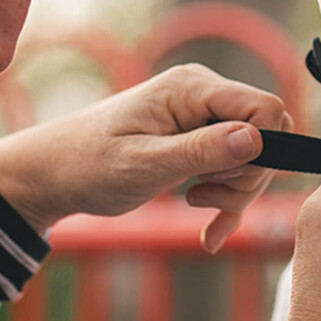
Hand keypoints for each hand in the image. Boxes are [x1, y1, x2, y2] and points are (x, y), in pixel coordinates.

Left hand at [0, 63, 289, 248]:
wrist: (54, 174)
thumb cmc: (87, 164)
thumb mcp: (142, 164)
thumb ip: (201, 150)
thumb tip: (256, 138)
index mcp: (192, 88)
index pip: (264, 106)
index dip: (263, 148)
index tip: (227, 180)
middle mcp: (204, 94)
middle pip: (267, 134)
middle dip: (246, 177)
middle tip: (202, 197)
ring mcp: (204, 116)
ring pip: (256, 156)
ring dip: (234, 192)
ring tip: (194, 204)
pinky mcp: (202, 139)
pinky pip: (238, 169)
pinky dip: (228, 203)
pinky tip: (209, 233)